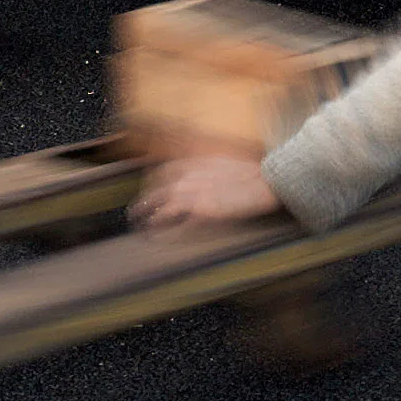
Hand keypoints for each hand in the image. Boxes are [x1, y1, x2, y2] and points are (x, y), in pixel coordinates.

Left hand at [137, 148, 278, 231]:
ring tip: (141, 227)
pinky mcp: (202, 213)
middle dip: (143, 202)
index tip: (147, 190)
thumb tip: (196, 173)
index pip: (162, 172)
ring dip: (149, 218)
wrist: (265, 180)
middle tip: (135, 212)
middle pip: (156, 190)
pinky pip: (178, 226)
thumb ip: (203, 167)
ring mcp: (194, 195)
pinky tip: (160, 239)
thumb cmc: (249, 171)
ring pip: (162, 208)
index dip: (151, 183)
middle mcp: (189, 177)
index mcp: (194, 163)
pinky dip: (166, 233)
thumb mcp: (221, 161)